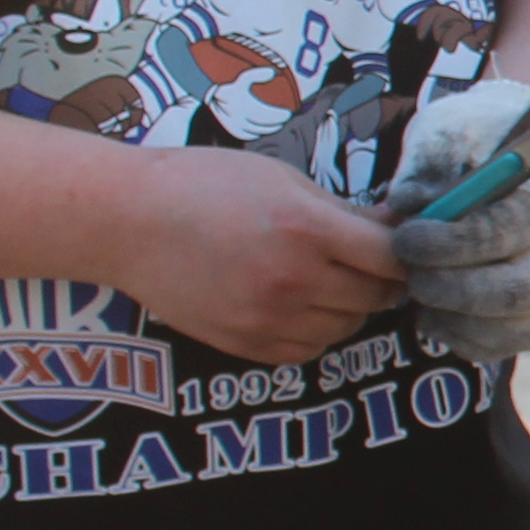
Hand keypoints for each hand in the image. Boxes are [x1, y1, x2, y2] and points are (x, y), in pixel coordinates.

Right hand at [109, 150, 408, 364]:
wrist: (126, 221)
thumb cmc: (202, 185)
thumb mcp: (281, 180)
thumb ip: (341, 210)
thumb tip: (393, 225)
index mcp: (307, 229)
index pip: (391, 258)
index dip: (404, 253)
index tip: (401, 248)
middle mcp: (293, 279)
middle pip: (375, 297)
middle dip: (382, 281)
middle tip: (371, 265)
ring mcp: (267, 317)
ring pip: (345, 328)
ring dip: (350, 309)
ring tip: (329, 282)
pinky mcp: (243, 343)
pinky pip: (306, 350)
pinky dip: (315, 332)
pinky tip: (300, 305)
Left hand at [382, 78, 529, 364]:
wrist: (479, 179)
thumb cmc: (462, 154)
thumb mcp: (444, 140)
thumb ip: (427, 169)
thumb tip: (407, 203)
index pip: (515, 228)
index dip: (458, 241)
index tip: (408, 238)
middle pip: (521, 290)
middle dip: (453, 289)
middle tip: (410, 274)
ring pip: (514, 326)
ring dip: (453, 315)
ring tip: (420, 288)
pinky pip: (498, 348)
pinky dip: (455, 335)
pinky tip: (433, 309)